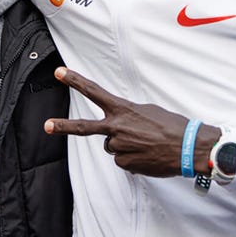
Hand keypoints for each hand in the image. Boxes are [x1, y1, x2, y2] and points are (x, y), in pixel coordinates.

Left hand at [44, 67, 220, 176]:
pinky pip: (122, 161)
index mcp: (123, 109)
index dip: (75, 81)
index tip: (59, 73)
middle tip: (47, 126)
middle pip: (85, 128)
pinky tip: (147, 155)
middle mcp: (117, 128)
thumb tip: (118, 129)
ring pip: (112, 147)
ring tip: (144, 144)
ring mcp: (119, 147)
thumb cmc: (172, 126)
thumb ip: (127, 116)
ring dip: (124, 146)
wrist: (189, 147)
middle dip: (63, 127)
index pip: (94, 92)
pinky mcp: (125, 164)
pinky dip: (133, 159)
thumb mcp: (148, 111)